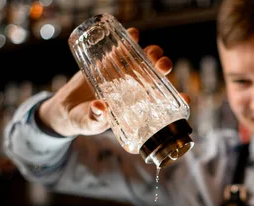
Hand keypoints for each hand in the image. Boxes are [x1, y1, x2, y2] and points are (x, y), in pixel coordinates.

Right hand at [38, 27, 189, 136]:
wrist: (67, 107)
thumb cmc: (86, 120)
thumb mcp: (91, 123)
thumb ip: (96, 118)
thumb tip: (100, 108)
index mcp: (139, 106)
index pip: (164, 103)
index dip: (177, 99)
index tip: (186, 96)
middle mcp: (137, 88)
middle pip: (158, 75)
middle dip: (164, 68)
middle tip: (163, 66)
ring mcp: (125, 73)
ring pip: (145, 59)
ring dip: (152, 53)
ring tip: (150, 52)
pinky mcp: (111, 61)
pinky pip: (124, 47)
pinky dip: (130, 38)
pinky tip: (133, 33)